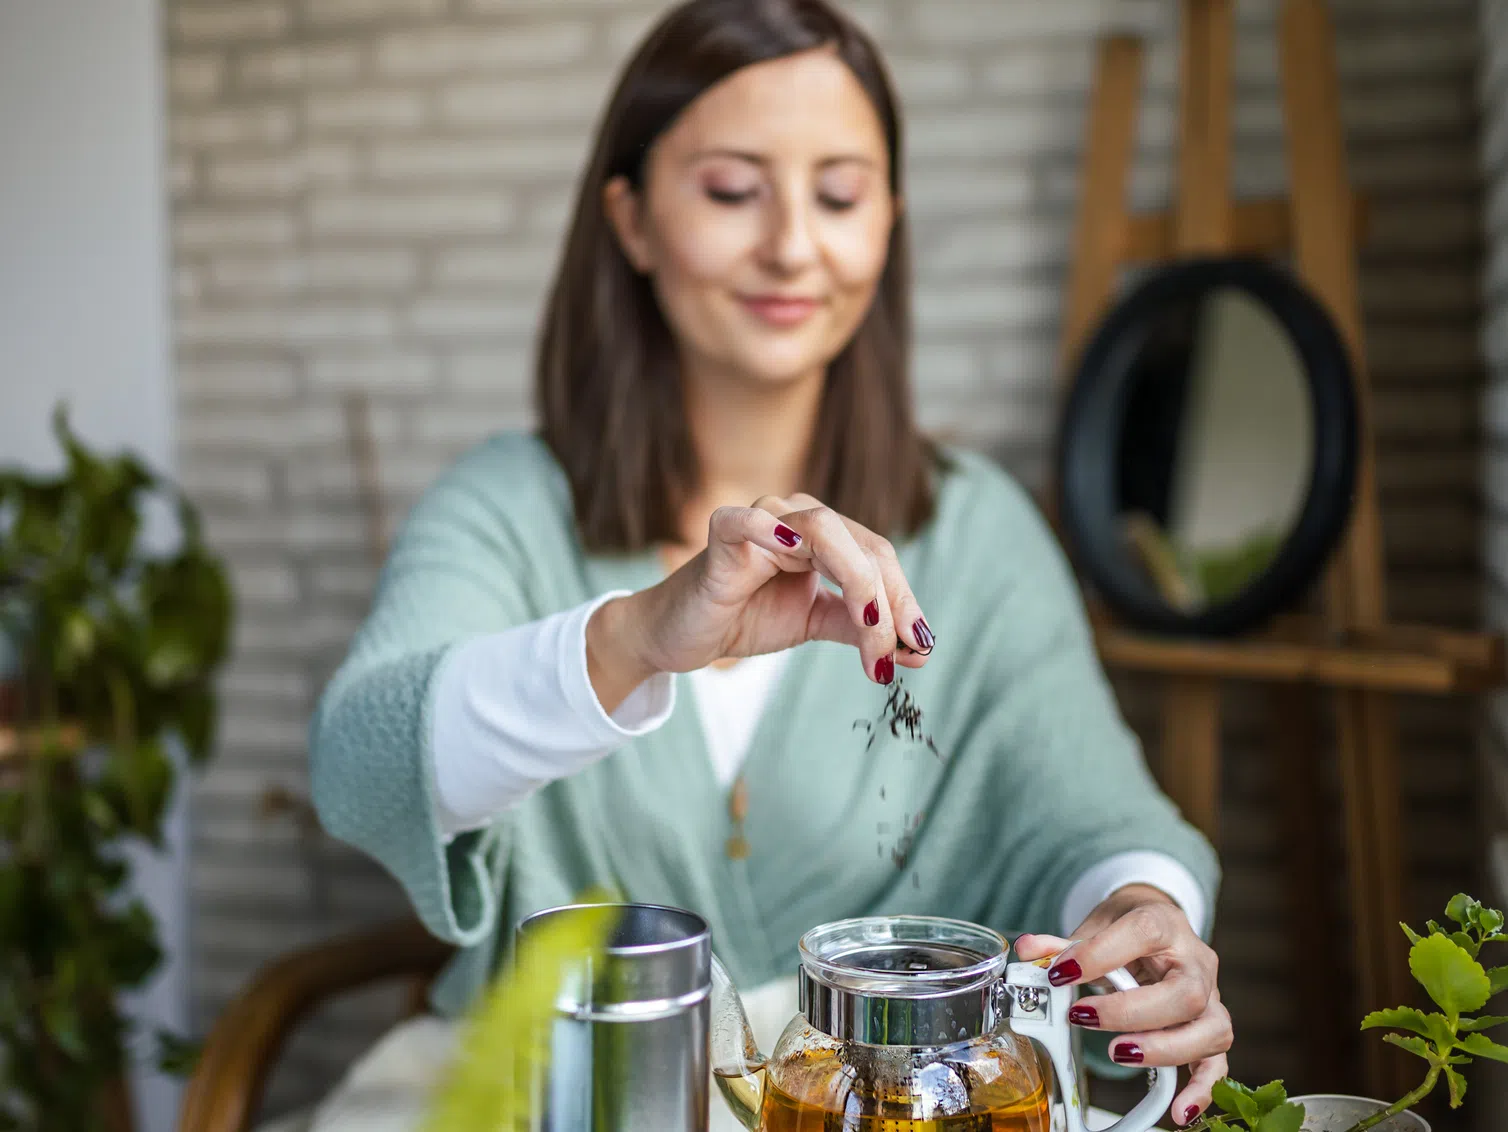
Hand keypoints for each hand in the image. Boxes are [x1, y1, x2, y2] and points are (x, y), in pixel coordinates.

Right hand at [586, 493, 935, 709]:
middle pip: (863, 546)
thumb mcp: (815, 623)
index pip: (879, 557)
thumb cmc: (746, 618)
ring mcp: (761, 519)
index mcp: (825, 533)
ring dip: (857, 584)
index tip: (921, 650)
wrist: (682, 635)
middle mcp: (798, 516)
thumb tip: (918, 652)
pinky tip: (792, 552)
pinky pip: (747, 521)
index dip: (905, 601)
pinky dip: (770, 531)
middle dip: (887, 603)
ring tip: (869, 629)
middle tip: (894, 653)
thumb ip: (861, 629)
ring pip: (825, 533)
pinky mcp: (722, 533)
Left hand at [1015, 885, 1230, 1128]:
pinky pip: (1218, 1062)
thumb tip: (1028, 951)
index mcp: (1164, 924)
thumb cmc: (1128, 926)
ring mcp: (1211, 996)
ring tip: (1119, 1053)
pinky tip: (1178, 1110)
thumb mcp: (1096, 925)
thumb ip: (1063, 944)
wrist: (1158, 923)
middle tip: (1084, 1018)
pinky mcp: (1210, 1026)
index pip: (1144, 932)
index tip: (1061, 973)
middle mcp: (1195, 961)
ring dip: (1164, 1049)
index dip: (1100, 955)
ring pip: (1211, 1029)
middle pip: (1185, 993)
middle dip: (1131, 1012)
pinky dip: (1201, 1089)